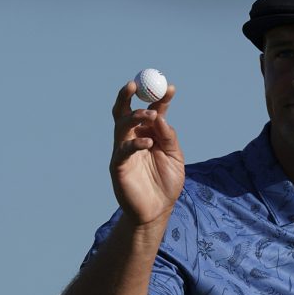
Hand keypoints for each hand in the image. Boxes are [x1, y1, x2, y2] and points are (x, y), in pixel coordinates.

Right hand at [109, 81, 183, 224]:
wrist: (157, 210)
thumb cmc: (166, 183)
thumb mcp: (175, 157)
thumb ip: (169, 137)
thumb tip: (161, 117)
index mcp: (149, 134)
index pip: (151, 110)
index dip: (159, 97)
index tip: (171, 87)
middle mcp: (133, 138)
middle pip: (125, 111)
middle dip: (128, 95)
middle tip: (137, 84)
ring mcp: (123, 150)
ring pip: (121, 124)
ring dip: (135, 116)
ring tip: (151, 116)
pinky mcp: (118, 165)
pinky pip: (123, 149)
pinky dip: (136, 143)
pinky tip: (148, 144)